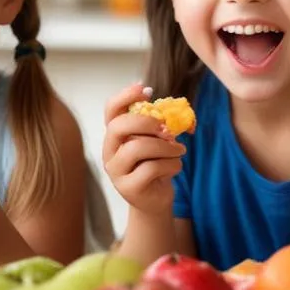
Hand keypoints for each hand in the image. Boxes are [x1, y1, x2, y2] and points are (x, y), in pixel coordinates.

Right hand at [101, 83, 183, 217]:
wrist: (155, 200)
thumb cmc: (155, 165)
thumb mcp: (155, 142)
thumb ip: (156, 126)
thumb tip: (170, 111)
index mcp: (115, 136)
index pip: (111, 110)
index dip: (125, 96)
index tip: (146, 89)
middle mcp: (109, 152)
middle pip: (118, 126)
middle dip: (146, 122)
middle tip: (166, 128)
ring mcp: (116, 171)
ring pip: (138, 148)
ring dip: (166, 146)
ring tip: (179, 150)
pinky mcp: (129, 188)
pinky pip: (152, 168)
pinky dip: (171, 164)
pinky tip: (175, 166)